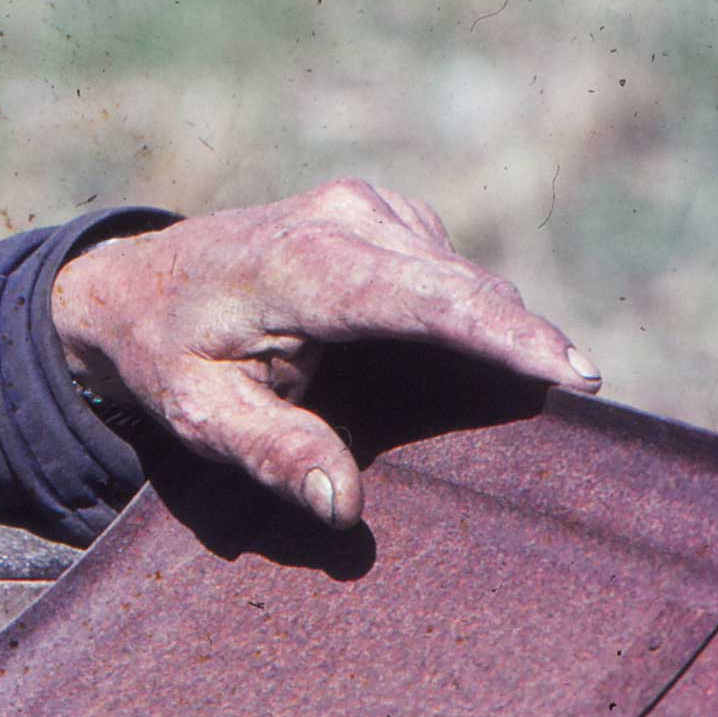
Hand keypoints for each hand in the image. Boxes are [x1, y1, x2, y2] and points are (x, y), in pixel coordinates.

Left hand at [50, 178, 600, 528]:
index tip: (575, 372)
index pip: (428, 299)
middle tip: (583, 399)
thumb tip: (344, 508)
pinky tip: (461, 361)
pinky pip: (447, 271)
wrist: (134, 285)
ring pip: (464, 279)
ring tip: (527, 391)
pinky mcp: (385, 215)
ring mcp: (370, 208)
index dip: (505, 336)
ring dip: (494, 332)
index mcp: (304, 264)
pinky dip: (465, 315)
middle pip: (464, 287)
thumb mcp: (199, 416)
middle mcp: (347, 218)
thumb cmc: (166, 354)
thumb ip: (273, 454)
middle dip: (524, 342)